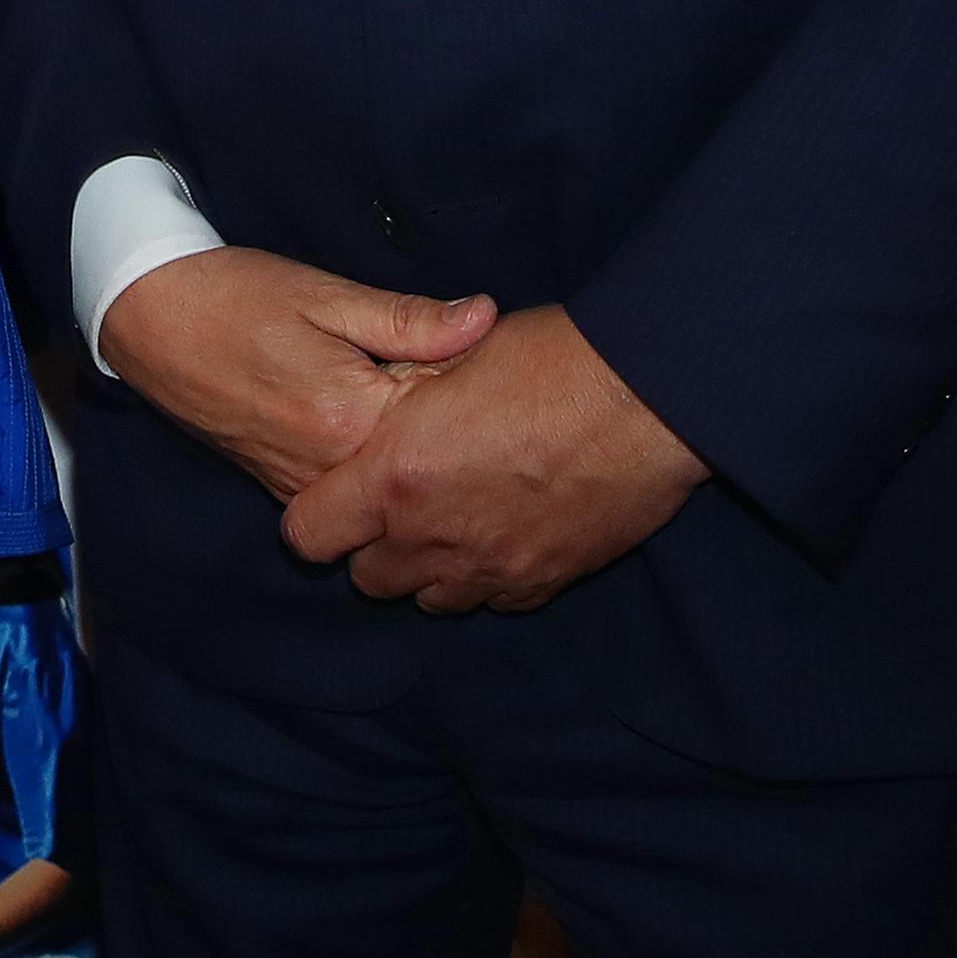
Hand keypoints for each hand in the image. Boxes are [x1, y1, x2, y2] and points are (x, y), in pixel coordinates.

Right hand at [95, 247, 495, 501]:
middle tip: (485, 387)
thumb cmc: (235, 297)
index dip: (479, 389)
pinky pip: (353, 491)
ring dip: (418, 453)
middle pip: (424, 467)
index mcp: (349, 420)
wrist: (149, 321)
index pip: (447, 421)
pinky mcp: (285, 489)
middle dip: (457, 430)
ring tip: (439, 408)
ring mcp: (304, 487)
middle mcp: (329, 470)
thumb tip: (486, 317)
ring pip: (390, 488)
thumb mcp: (325, 295)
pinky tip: (389, 428)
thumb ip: (409, 320)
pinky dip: (378, 464)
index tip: (501, 364)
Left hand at [284, 306, 706, 612]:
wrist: (646, 398)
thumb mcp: (450, 358)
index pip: (310, 536)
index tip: (336, 494)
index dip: (316, 516)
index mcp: (395, 479)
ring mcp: (492, 569)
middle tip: (399, 501)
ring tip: (454, 515)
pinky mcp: (544, 581)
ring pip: (431, 599)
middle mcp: (434, 537)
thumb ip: (401, 396)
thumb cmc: (546, 360)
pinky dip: (487, 575)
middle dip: (373, 545)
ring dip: (429, 566)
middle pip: (369, 579)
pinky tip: (504, 529)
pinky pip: (494, 599)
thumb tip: (379, 396)